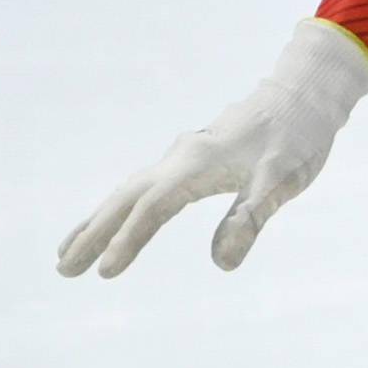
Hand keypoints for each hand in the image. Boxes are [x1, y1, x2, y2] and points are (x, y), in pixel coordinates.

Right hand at [57, 18, 367, 277]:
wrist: (305, 93)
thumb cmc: (297, 137)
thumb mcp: (281, 181)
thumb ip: (250, 218)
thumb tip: (221, 263)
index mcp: (196, 163)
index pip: (152, 208)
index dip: (128, 240)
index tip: (105, 273)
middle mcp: (180, 158)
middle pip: (126, 198)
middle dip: (93, 234)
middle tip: (63, 270)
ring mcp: (182, 157)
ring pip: (129, 191)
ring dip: (99, 222)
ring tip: (68, 253)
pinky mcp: (190, 159)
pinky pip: (143, 186)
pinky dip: (121, 207)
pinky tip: (116, 220)